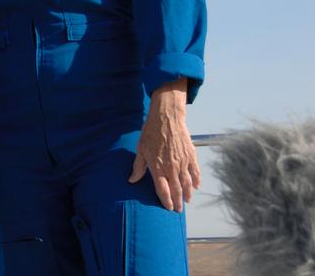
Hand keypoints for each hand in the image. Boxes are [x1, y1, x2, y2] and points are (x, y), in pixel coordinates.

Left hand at [129, 78, 199, 210]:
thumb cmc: (151, 132)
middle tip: (178, 210)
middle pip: (176, 189)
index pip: (163, 189)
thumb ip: (138, 167)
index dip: (166, 200)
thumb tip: (132, 180)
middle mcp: (172, 168)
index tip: (167, 208)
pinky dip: (196, 180)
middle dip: (177, 201)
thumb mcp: (141, 149)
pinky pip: (195, 172)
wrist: (167, 118)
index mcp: (158, 167)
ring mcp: (183, 162)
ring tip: (187, 201)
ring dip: (187, 193)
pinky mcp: (191, 156)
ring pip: (187, 183)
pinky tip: (195, 186)